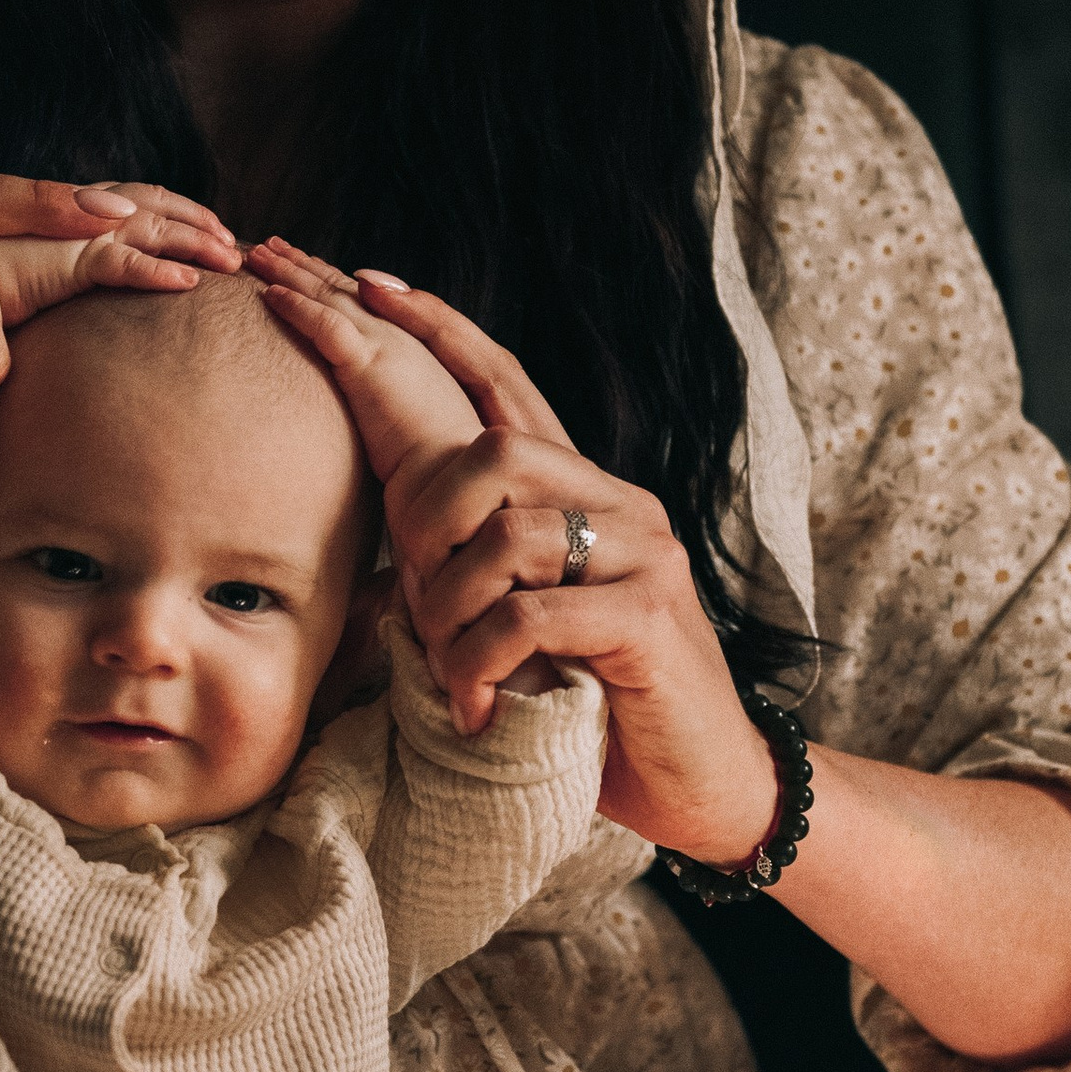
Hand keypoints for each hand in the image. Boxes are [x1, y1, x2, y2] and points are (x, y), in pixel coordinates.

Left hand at [250, 238, 483, 489]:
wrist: (456, 473)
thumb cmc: (439, 460)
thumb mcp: (416, 418)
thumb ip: (393, 399)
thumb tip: (374, 403)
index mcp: (411, 345)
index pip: (364, 301)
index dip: (331, 279)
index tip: (303, 262)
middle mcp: (399, 335)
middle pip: (341, 288)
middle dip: (303, 264)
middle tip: (269, 245)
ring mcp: (385, 345)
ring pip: (328, 296)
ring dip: (289, 272)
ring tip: (256, 254)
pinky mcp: (369, 364)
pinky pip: (324, 325)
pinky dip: (295, 305)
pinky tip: (268, 293)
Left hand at [316, 270, 784, 863]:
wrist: (701, 787)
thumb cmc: (598, 709)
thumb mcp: (524, 632)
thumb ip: (479, 583)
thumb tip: (388, 573)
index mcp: (587, 497)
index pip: (508, 385)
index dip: (440, 329)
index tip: (368, 284)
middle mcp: (622, 507)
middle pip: (494, 455)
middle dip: (427, 527)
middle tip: (414, 604)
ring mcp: (644, 557)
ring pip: (506, 538)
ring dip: (453, 614)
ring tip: (450, 672)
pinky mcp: (649, 616)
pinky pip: (529, 615)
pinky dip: (481, 665)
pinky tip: (475, 709)